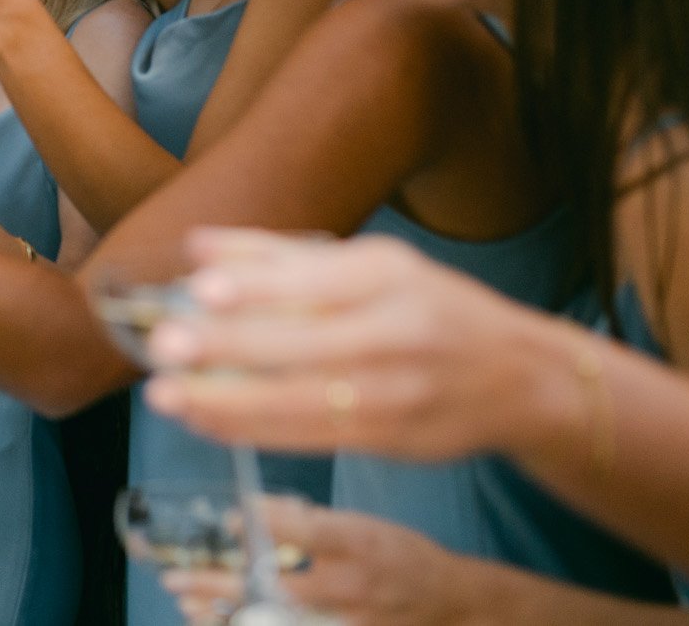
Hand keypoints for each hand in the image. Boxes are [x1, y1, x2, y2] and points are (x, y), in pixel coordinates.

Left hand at [142, 229, 564, 462]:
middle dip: (229, 348)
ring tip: (167, 395)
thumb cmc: (429, 307)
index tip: (200, 289)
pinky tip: (207, 421)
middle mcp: (397, 333)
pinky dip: (255, 431)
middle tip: (165, 346)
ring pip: (303, 402)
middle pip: (304, 344)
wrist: (523, 378)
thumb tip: (196, 248)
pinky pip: (312, 438)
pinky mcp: (393, 440)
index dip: (258, 287)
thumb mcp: (371, 264)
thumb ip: (279, 256)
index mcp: (389, 276)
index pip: (316, 281)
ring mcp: (397, 393)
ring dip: (228, 402)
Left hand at [163, 497, 481, 625]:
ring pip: (278, 622)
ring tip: (187, 605)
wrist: (449, 603)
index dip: (264, 522)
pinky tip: (222, 622)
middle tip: (178, 578)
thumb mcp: (361, 523)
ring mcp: (350, 619)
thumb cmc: (399, 554)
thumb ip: (310, 521)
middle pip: (277, 587)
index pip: (307, 529)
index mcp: (359, 542)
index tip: (228, 518)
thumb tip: (252, 513)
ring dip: (227, 615)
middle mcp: (354, 585)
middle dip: (221, 584)